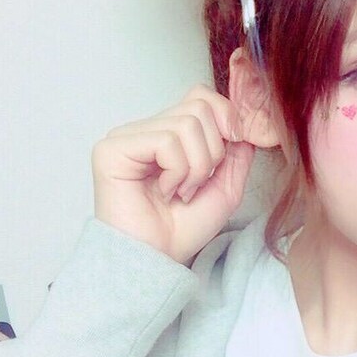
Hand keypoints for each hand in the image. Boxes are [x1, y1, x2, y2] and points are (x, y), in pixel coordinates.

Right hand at [91, 85, 254, 262]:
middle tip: (197, 184)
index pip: (201, 95)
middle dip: (213, 152)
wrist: (158, 260)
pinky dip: (177, 171)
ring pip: (187, 124)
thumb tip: (245, 121)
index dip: (225, 116)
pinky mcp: (112, 149)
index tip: (231, 148)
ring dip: (196, 167)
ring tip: (180, 191)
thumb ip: (238, 151)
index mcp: (170, 132)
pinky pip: (166, 141)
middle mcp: (147, 128)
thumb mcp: (227, 186)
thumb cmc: (185, 227)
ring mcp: (127, 136)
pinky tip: (164, 191)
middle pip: (200, 107)